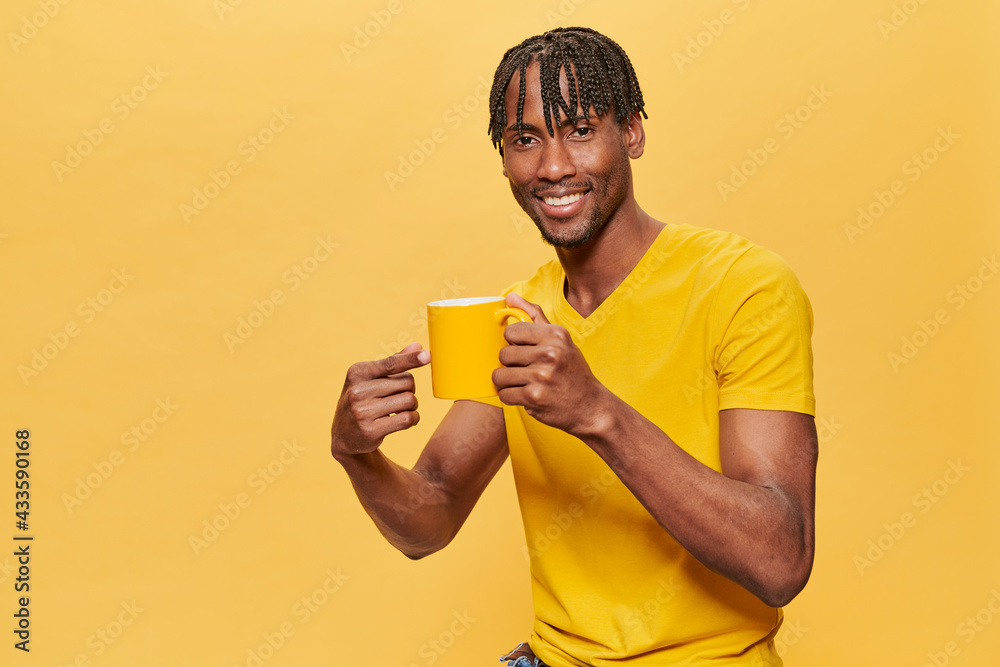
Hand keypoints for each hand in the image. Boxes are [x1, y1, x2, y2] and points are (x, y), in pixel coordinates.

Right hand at [331, 342, 429, 459]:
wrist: (345, 435)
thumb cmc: (363, 400)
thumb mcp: (370, 378)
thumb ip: (393, 362)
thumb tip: (418, 346)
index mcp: (357, 372)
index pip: (391, 363)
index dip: (411, 359)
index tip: (428, 355)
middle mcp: (357, 390)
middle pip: (407, 382)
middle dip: (410, 388)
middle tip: (399, 396)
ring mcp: (362, 412)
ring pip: (409, 400)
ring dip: (412, 404)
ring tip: (402, 408)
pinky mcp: (371, 431)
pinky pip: (407, 419)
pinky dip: (414, 418)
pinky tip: (406, 419)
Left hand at [494, 293, 609, 434]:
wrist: (590, 406)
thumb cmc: (572, 370)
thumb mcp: (560, 340)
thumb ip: (534, 316)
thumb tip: (509, 296)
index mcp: (555, 334)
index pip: (511, 331)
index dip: (513, 343)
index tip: (525, 352)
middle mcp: (550, 353)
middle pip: (503, 354)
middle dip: (510, 365)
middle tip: (525, 371)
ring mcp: (542, 376)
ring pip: (500, 376)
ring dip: (507, 383)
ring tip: (523, 383)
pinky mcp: (534, 397)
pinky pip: (504, 394)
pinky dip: (511, 397)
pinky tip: (526, 396)